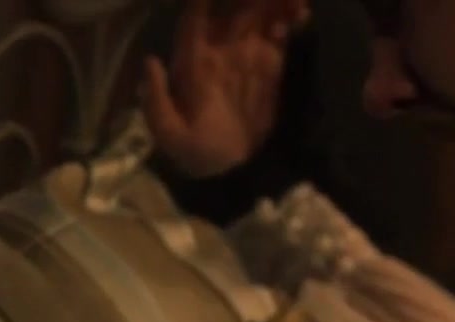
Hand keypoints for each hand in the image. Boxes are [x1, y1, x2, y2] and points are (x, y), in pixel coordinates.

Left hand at [145, 0, 309, 177]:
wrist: (234, 173)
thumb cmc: (196, 152)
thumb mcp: (170, 133)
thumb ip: (156, 101)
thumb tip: (151, 61)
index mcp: (194, 60)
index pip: (196, 18)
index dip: (204, 2)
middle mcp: (221, 49)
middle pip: (234, 8)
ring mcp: (249, 55)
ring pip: (261, 15)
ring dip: (274, 4)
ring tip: (294, 0)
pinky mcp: (274, 66)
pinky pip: (283, 34)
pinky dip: (293, 19)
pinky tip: (303, 13)